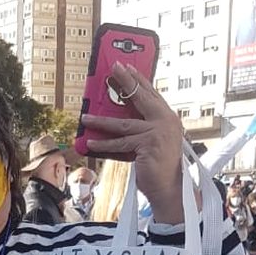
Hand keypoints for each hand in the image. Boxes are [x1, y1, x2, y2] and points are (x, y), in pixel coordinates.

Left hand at [82, 62, 185, 223]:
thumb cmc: (159, 166)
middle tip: (111, 69)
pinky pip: (120, 143)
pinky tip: (89, 142)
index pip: (151, 93)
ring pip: (123, 123)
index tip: (124, 66)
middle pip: (141, 97)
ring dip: (101, 120)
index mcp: (168, 117)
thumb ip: (139, 127)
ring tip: (85, 117)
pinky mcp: (148, 145)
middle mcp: (166, 121)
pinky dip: (103, 144)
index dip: (137, 79)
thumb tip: (114, 118)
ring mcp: (158, 132)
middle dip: (124, 82)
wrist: (170, 187)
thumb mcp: (151, 141)